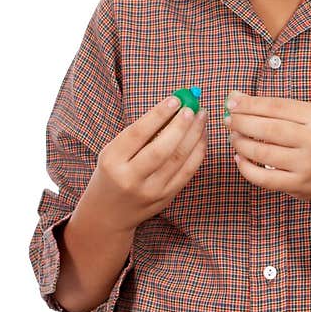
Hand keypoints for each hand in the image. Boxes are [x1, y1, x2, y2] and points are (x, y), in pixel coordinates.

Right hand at [82, 95, 208, 232]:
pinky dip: (198, 151)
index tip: (175, 99)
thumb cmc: (113, 172)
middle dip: (181, 126)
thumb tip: (174, 105)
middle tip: (193, 107)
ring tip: (201, 116)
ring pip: (178, 160)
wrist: (108, 212)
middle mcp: (130, 178)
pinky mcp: (166, 197)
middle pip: (161, 149)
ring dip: (194, 135)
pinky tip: (202, 136)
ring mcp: (150, 191)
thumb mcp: (115, 152)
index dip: (158, 115)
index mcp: (112, 161)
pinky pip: (187, 172)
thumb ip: (140, 133)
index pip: (138, 134)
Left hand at [224, 91, 310, 206]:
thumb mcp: (305, 120)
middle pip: (269, 128)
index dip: (250, 104)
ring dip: (241, 144)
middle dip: (242, 123)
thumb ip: (272, 108)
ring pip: (264, 152)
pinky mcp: (298, 184)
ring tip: (233, 138)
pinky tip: (239, 158)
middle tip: (228, 120)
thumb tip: (234, 97)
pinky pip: (264, 177)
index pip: (276, 106)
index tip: (231, 103)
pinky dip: (246, 168)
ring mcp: (306, 164)